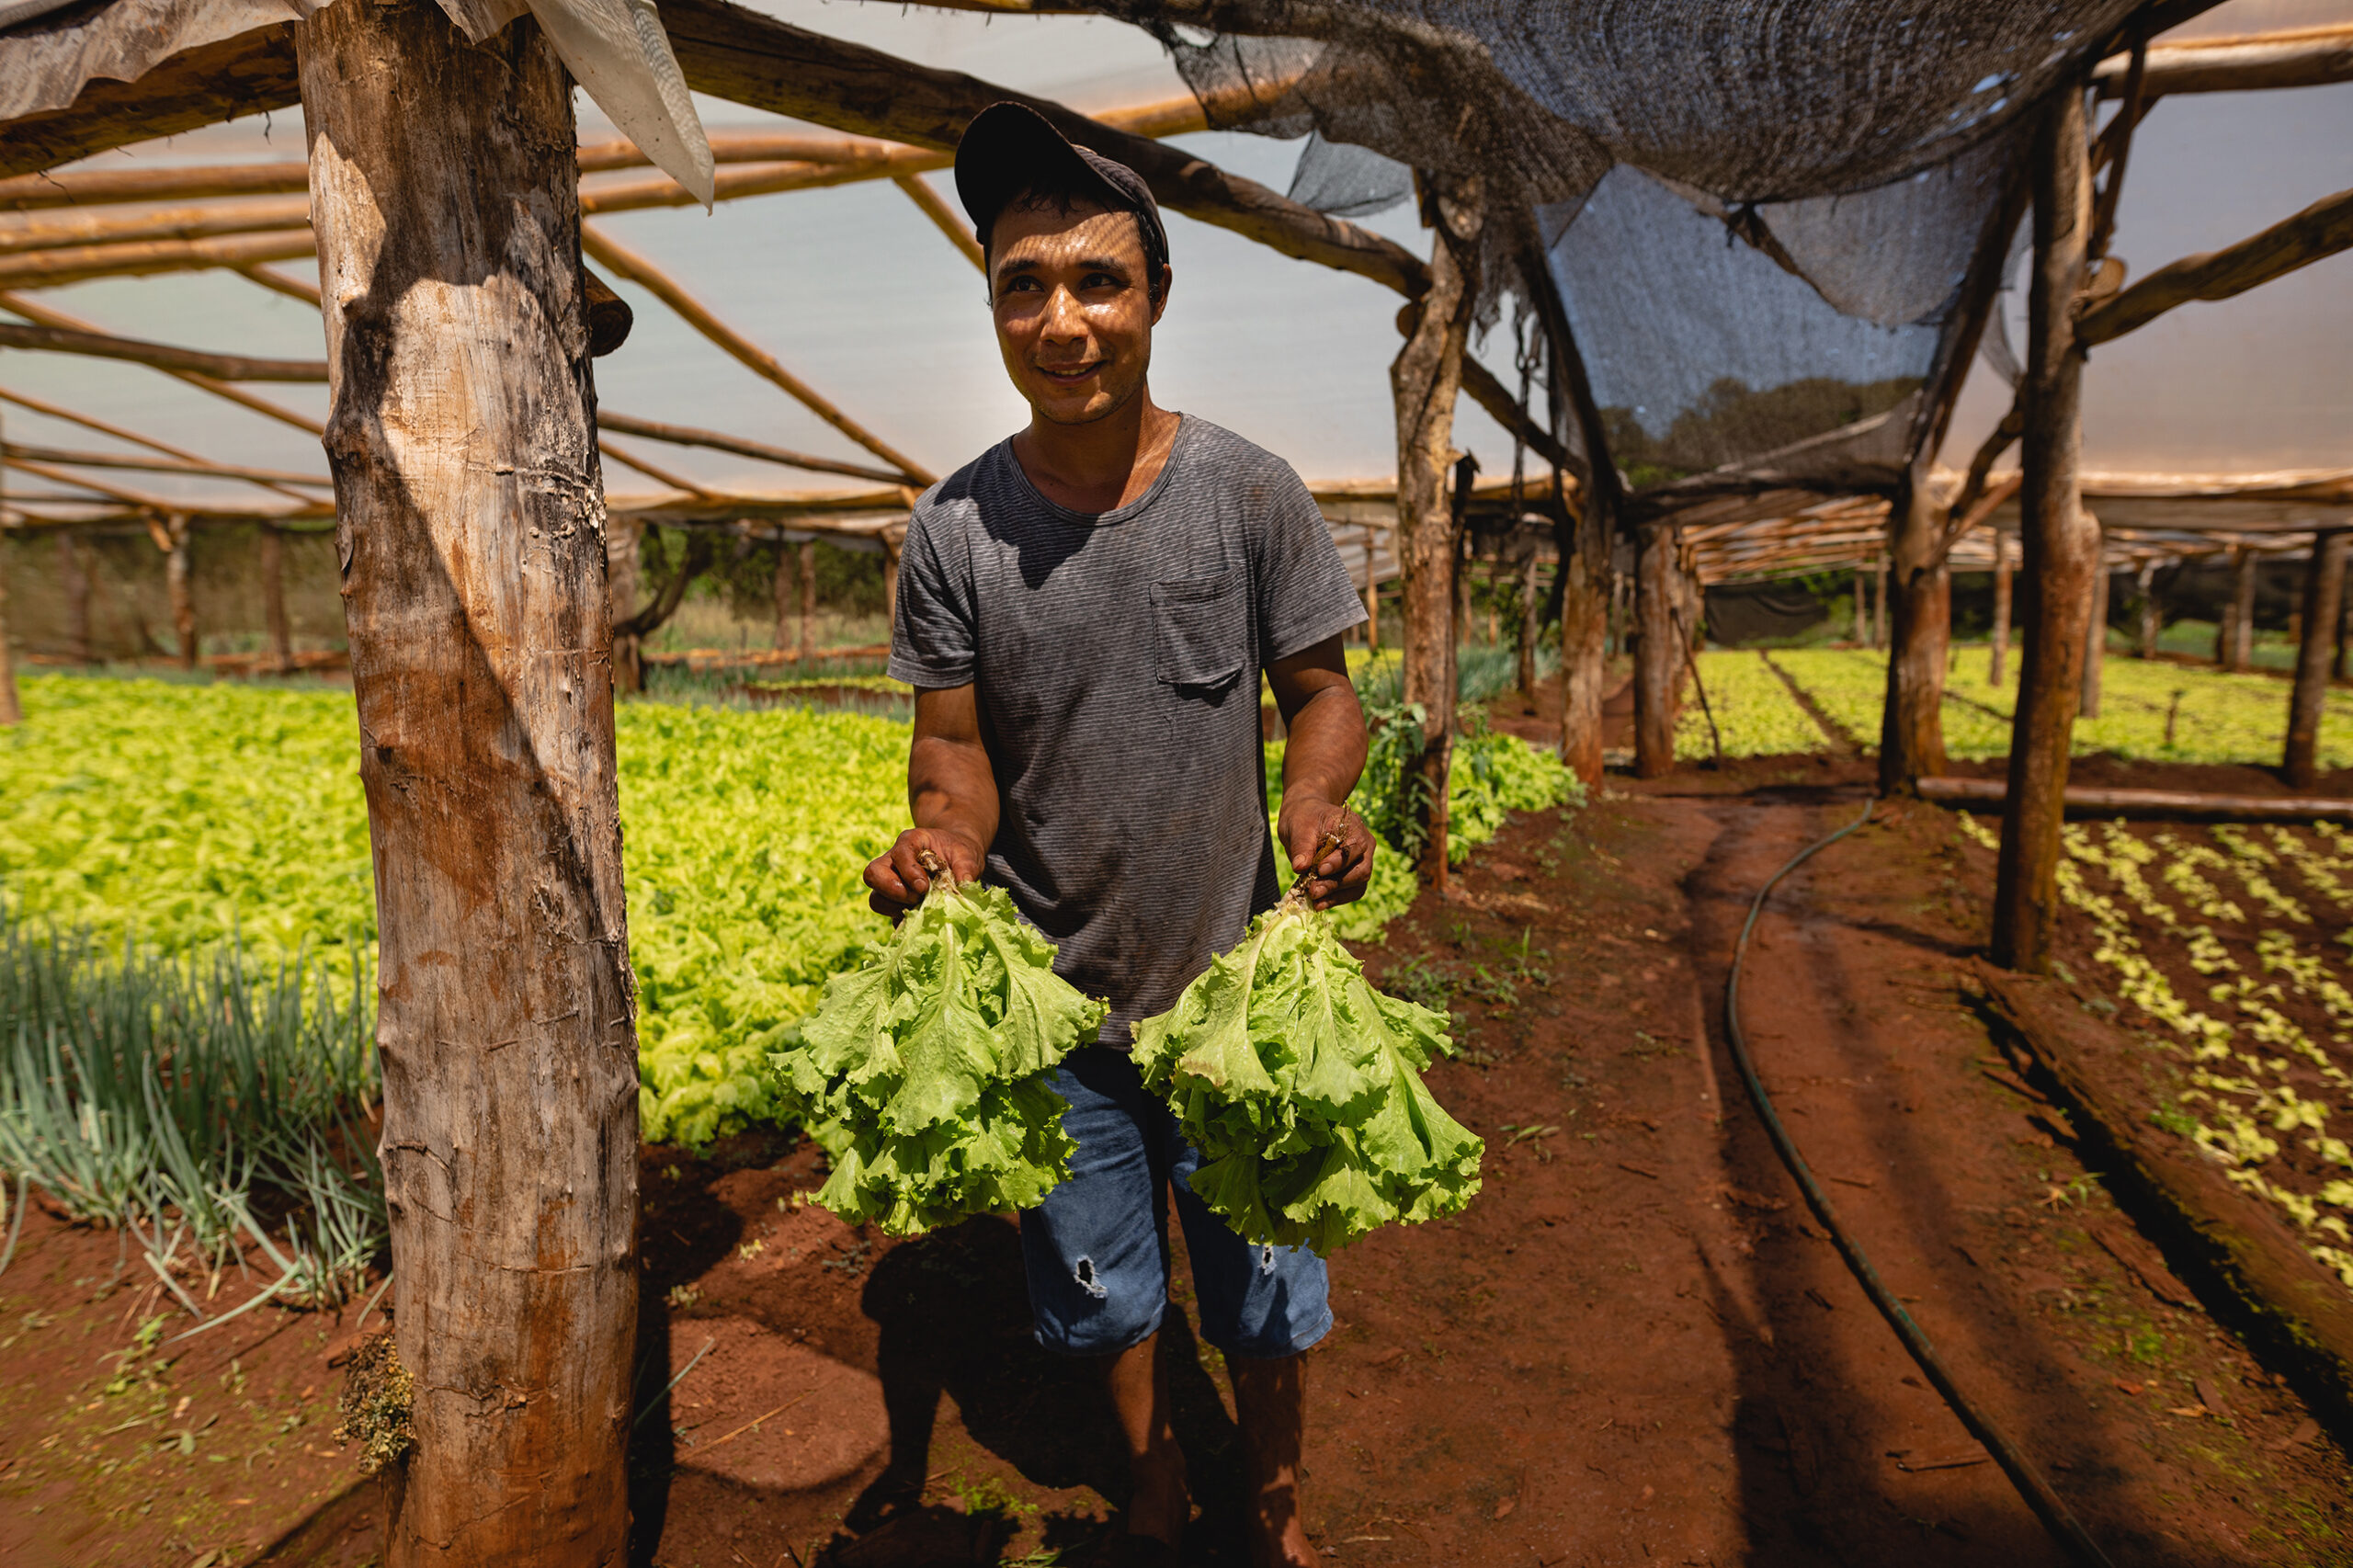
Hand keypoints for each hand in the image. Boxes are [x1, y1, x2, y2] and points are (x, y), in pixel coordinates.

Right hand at [865, 827, 984, 916]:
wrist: (957, 859)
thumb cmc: (959, 853)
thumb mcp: (967, 854)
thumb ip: (966, 867)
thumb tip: (963, 884)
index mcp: (910, 842)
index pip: (899, 854)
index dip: (908, 871)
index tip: (924, 887)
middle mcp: (893, 861)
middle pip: (873, 874)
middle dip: (893, 891)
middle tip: (917, 898)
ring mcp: (891, 883)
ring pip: (876, 898)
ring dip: (896, 908)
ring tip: (921, 909)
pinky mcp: (896, 903)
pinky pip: (889, 915)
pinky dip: (904, 921)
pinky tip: (922, 919)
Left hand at [1276, 797, 1373, 909]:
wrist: (1305, 819)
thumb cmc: (1304, 818)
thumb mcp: (1298, 826)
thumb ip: (1301, 846)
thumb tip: (1299, 867)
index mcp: (1354, 828)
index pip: (1354, 848)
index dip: (1339, 862)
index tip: (1319, 870)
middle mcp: (1364, 847)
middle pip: (1360, 871)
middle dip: (1336, 883)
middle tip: (1313, 890)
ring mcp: (1360, 863)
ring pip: (1357, 886)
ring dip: (1335, 895)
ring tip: (1314, 900)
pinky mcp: (1351, 877)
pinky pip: (1349, 893)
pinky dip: (1334, 900)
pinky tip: (1318, 904)